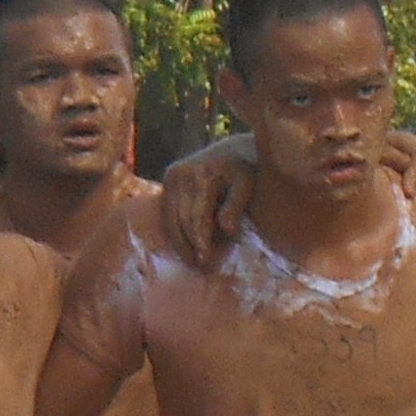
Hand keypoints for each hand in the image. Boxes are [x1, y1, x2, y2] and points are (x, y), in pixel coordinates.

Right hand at [151, 138, 257, 265]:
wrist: (235, 147)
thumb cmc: (247, 169)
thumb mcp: (247, 185)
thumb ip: (236, 207)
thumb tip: (227, 230)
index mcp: (201, 175)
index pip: (196, 217)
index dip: (200, 242)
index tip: (206, 262)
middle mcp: (180, 174)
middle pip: (180, 220)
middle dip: (189, 246)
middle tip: (201, 268)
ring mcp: (171, 175)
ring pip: (170, 218)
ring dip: (179, 242)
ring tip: (192, 261)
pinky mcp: (168, 178)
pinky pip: (167, 211)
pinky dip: (175, 230)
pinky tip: (185, 246)